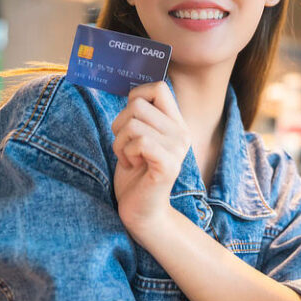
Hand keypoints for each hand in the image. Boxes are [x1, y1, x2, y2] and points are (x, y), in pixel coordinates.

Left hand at [111, 82, 190, 242]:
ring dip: (120, 143)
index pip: (159, 88)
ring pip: (134, 124)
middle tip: (127, 147)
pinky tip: (132, 166)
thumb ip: (141, 117)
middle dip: (119, 125)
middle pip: (138, 105)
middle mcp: (181, 133)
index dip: (136, 97)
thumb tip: (133, 93)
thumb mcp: (139, 139)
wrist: (143, 212)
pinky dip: (125, 153)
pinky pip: (139, 142)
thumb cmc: (136, 175)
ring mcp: (177, 149)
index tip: (130, 121)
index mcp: (176, 124)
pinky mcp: (168, 165)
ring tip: (129, 159)